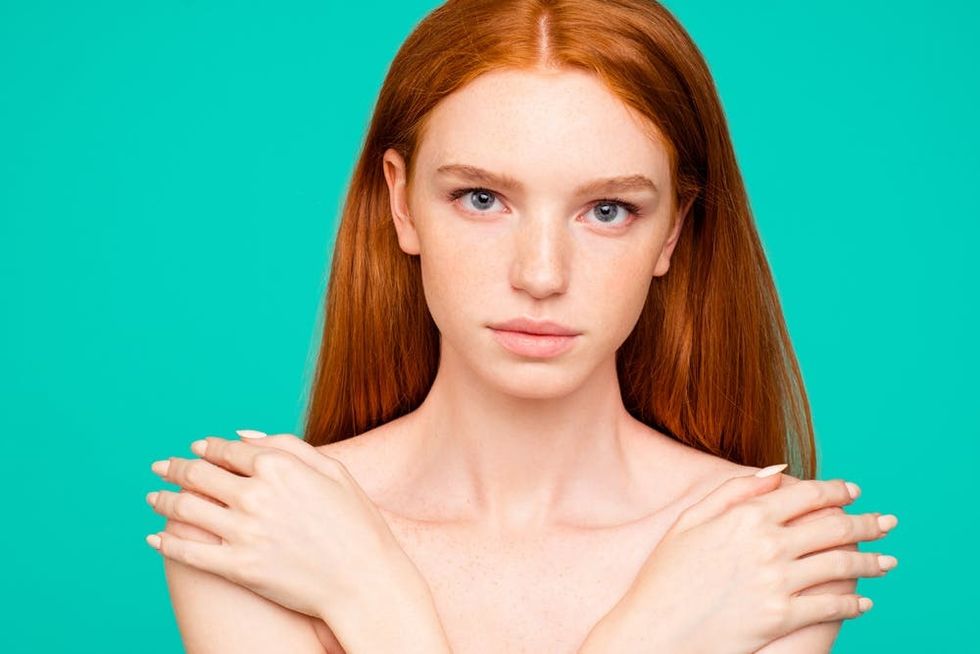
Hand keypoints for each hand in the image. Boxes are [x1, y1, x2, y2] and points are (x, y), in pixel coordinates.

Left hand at [144, 431, 423, 623]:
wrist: (365, 581)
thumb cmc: (356, 523)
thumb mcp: (333, 471)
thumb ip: (288, 446)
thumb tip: (241, 435)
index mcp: (280, 467)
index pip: (226, 450)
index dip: (205, 448)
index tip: (194, 450)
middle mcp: (256, 495)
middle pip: (198, 475)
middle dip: (174, 468)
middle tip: (160, 467)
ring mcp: (244, 532)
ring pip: (186, 508)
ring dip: (163, 499)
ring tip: (153, 497)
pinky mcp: (237, 567)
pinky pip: (189, 551)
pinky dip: (166, 541)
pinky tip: (154, 537)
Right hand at [581, 467, 898, 653]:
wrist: (656, 630)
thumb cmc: (666, 575)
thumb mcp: (689, 521)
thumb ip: (733, 490)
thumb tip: (778, 469)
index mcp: (747, 515)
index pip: (808, 494)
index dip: (836, 490)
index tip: (854, 491)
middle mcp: (768, 544)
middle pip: (835, 527)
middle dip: (868, 523)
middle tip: (887, 523)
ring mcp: (777, 582)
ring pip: (841, 566)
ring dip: (871, 562)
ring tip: (888, 562)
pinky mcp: (782, 616)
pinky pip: (831, 606)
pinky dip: (855, 603)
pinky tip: (865, 601)